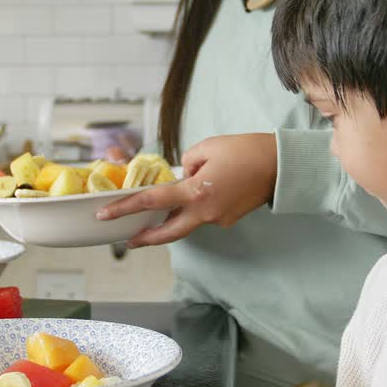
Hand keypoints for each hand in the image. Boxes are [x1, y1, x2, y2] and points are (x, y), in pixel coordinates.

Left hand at [96, 133, 277, 247]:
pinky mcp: (228, 219)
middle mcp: (205, 212)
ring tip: (165, 207)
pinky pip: (204, 215)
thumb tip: (182, 176)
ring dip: (174, 217)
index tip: (105, 216)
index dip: (125, 208)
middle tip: (128, 239)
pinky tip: (204, 191)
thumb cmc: (246, 151)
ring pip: (188, 221)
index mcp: (196, 192)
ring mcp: (218, 219)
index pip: (152, 202)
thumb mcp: (207, 147)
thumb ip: (186, 164)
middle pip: (168, 233)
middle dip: (146, 238)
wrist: (281, 166)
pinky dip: (197, 206)